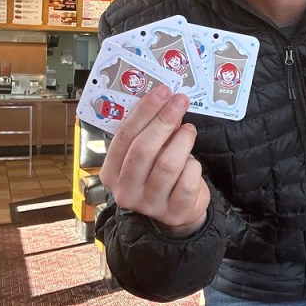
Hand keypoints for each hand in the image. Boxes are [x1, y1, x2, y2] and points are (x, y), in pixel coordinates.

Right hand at [98, 84, 209, 237]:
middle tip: (180, 102)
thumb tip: (165, 100)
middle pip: (143, 150)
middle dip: (164, 121)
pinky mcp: (174, 213)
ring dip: (182, 141)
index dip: (144, 111)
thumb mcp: (147, 154)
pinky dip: (193, 165)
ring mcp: (149, 205)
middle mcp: (125, 191)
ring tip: (189, 130)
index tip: (162, 92)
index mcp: (111, 173)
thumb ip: (148, 132)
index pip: (123, 137)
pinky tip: (193, 161)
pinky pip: (187, 182)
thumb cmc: (158, 173)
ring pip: (167, 165)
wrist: (177, 209)